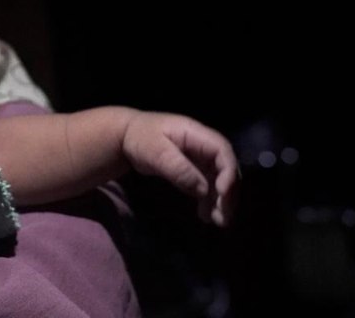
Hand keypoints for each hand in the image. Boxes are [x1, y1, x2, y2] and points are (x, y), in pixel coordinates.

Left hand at [121, 111, 238, 225]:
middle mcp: (203, 145)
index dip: (228, 171)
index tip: (223, 193)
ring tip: (218, 221)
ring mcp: (199, 157)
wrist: (126, 135)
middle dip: (228, 192)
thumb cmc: (140, 137)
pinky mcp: (194, 169)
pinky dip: (209, 200)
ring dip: (221, 200)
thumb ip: (178, 168)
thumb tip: (202, 189)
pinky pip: (207, 185)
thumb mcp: (155, 151)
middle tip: (224, 216)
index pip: (222, 150)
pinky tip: (206, 216)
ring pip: (218, 179)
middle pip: (225, 168)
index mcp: (195, 134)